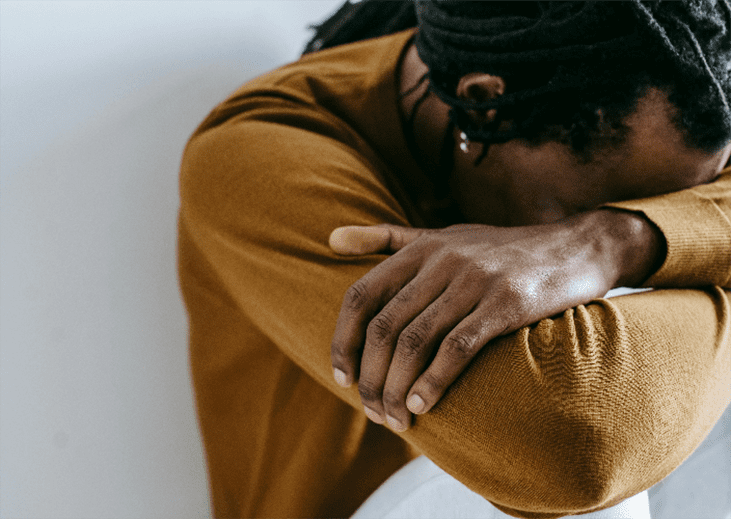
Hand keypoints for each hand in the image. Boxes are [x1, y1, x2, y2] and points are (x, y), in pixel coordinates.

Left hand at [329, 209, 661, 431]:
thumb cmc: (499, 250)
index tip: (341, 377)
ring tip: (393, 419)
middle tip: (370, 410)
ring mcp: (474, 281)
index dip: (343, 341)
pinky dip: (433, 382)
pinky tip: (422, 406)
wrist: (574, 248)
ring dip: (396, 388)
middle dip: (370, 377)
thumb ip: (387, 237)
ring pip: (415, 342)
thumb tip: (330, 238)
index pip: (362, 296)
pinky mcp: (506, 304)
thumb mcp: (442, 234)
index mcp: (421, 248)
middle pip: (384, 328)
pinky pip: (457, 348)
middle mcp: (442, 261)